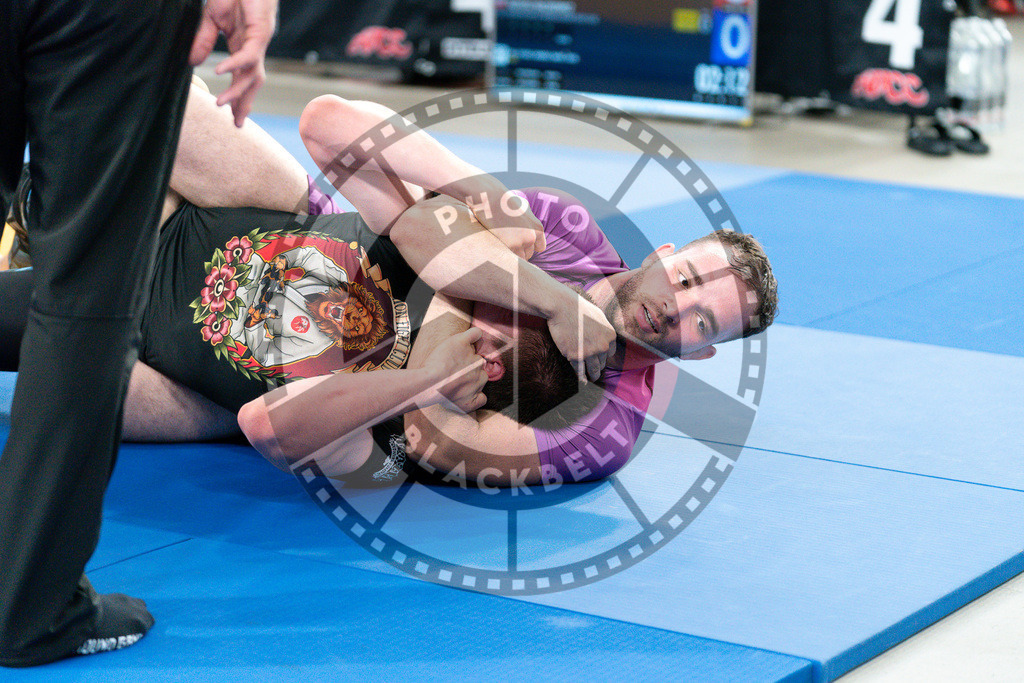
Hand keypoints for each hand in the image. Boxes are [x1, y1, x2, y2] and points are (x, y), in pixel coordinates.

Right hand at [189, 0, 277, 126]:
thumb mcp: (212, 20)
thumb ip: (203, 41)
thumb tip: (193, 64)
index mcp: (243, 47)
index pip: (242, 77)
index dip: (238, 96)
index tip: (233, 116)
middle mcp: (253, 48)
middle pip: (252, 83)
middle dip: (245, 103)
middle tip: (237, 123)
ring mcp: (258, 42)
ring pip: (252, 74)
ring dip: (238, 91)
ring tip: (222, 104)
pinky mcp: (259, 32)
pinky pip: (247, 54)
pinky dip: (234, 64)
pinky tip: (220, 72)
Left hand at [424, 328, 488, 412]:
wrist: (430, 384)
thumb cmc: (442, 395)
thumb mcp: (463, 407)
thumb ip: (478, 402)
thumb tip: (484, 397)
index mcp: (481, 381)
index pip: (481, 377)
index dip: (470, 378)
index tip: (458, 380)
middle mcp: (479, 367)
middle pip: (476, 363)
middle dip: (466, 366)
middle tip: (450, 370)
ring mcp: (471, 355)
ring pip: (473, 351)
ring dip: (464, 354)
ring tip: (449, 359)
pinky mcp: (462, 342)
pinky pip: (475, 333)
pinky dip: (474, 334)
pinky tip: (467, 339)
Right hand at [450, 178, 545, 259]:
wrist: (490, 198)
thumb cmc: (505, 201)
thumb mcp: (524, 207)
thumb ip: (530, 220)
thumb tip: (532, 230)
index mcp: (537, 228)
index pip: (540, 247)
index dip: (530, 246)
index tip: (522, 243)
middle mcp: (531, 237)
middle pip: (528, 254)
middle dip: (520, 251)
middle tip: (508, 242)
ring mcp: (519, 243)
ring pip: (519, 259)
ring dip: (511, 254)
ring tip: (502, 244)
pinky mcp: (507, 246)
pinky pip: (508, 258)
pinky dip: (504, 255)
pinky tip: (497, 247)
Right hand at [547, 293, 616, 382]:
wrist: (562, 307)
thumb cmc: (578, 307)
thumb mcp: (599, 316)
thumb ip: (604, 329)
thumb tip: (605, 338)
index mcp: (610, 336)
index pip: (610, 352)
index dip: (603, 355)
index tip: (599, 358)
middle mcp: (602, 346)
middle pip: (602, 362)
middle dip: (598, 365)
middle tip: (594, 370)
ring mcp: (589, 353)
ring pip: (593, 370)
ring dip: (592, 375)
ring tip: (591, 379)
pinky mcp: (575, 356)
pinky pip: (579, 370)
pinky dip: (579, 375)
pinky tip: (580, 377)